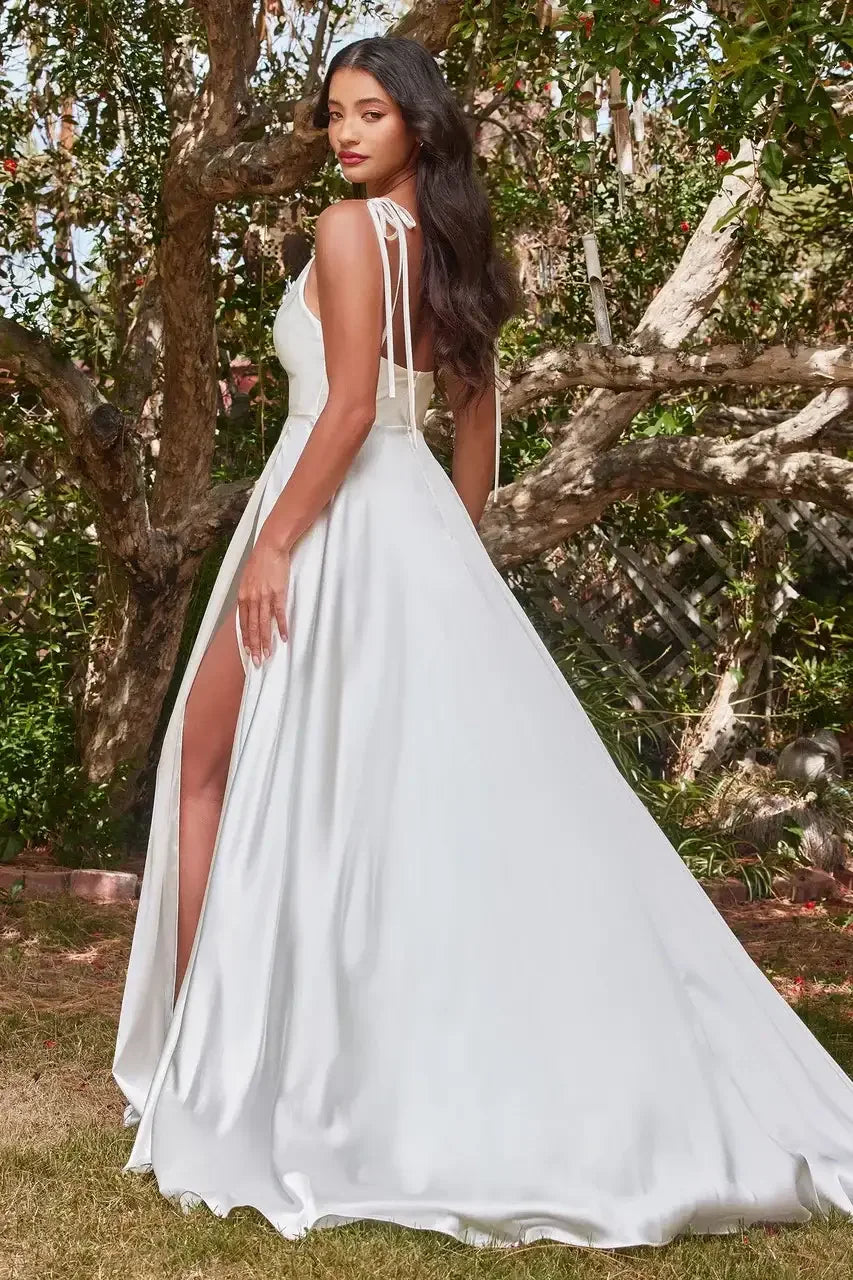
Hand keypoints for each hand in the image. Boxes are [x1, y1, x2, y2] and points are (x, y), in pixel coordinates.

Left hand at [237, 536, 290, 667]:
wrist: (270, 547)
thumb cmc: (260, 562)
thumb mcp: (248, 579)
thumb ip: (248, 595)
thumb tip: (249, 609)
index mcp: (243, 596)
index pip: (243, 623)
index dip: (246, 638)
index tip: (248, 651)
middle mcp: (252, 599)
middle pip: (252, 627)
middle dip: (254, 646)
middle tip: (257, 661)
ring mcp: (265, 597)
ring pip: (264, 624)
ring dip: (265, 642)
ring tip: (267, 655)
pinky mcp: (278, 593)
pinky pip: (279, 614)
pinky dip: (281, 627)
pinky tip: (283, 638)